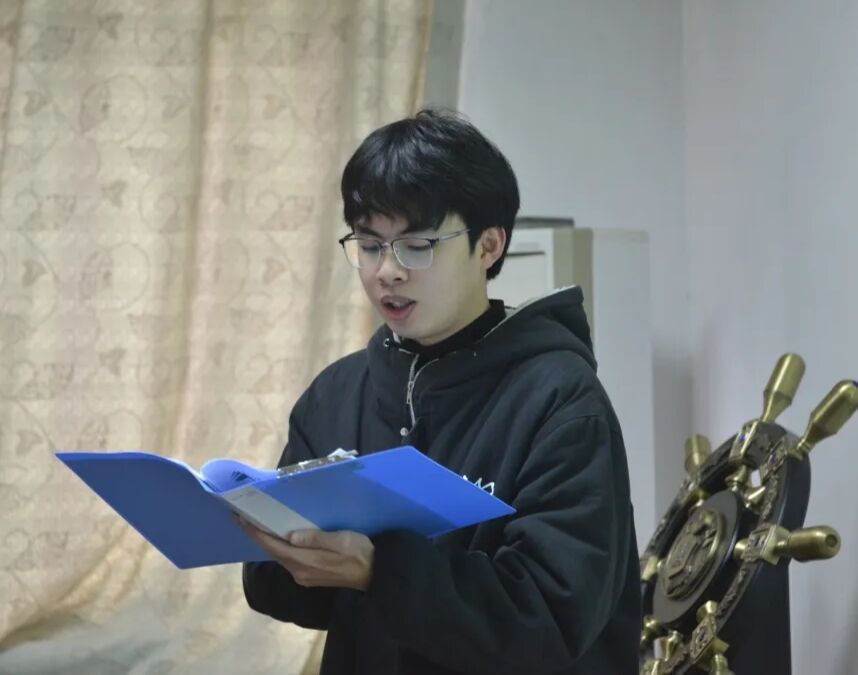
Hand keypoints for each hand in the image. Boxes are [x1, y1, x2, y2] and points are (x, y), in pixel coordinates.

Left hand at [236, 516, 374, 590]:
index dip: (254, 532)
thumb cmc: (361, 553)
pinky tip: (279, 538)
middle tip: (242, 517)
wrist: (375, 574)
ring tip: (257, 524)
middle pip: (272, 551)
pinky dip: (279, 546)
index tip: (239, 518)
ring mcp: (304, 575)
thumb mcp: (342, 540)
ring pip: (279, 555)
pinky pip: (288, 559)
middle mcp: (299, 571)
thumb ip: (317, 538)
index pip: (273, 545)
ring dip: (267, 541)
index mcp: (305, 561)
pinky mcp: (310, 576)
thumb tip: (291, 536)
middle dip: (256, 534)